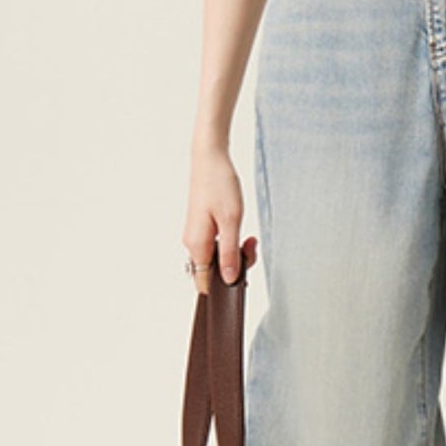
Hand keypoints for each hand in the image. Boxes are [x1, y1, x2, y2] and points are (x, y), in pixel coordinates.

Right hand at [182, 146, 258, 288]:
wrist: (210, 158)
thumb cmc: (219, 184)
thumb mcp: (231, 221)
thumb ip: (230, 253)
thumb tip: (229, 279)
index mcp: (197, 245)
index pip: (204, 282)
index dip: (223, 288)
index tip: (243, 280)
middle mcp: (193, 243)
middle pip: (214, 271)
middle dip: (237, 266)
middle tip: (252, 247)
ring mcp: (197, 236)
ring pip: (218, 258)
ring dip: (237, 253)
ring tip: (250, 238)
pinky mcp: (203, 228)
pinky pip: (218, 246)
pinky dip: (232, 243)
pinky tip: (242, 232)